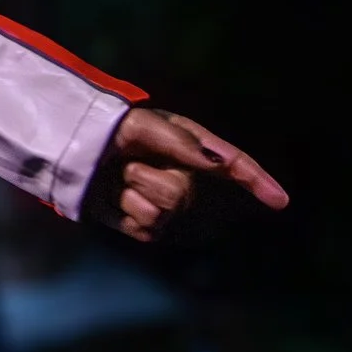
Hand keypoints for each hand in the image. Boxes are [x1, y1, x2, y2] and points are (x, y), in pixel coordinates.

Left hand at [89, 107, 288, 240]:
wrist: (71, 149)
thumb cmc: (107, 130)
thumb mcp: (142, 125)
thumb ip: (181, 142)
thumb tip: (217, 162)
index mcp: (189, 147)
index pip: (231, 165)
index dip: (257, 181)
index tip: (280, 201)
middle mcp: (183, 177)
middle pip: (184, 193)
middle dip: (150, 176)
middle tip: (125, 161)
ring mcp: (165, 206)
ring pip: (163, 209)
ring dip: (133, 188)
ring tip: (118, 175)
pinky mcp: (145, 226)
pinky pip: (145, 224)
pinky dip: (123, 207)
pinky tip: (113, 195)